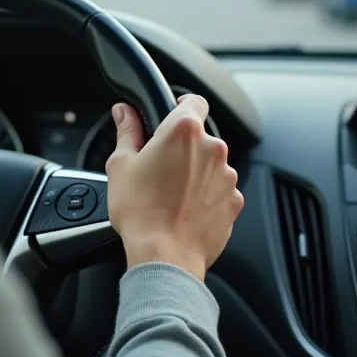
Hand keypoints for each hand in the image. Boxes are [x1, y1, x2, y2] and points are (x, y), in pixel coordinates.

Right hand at [104, 94, 244, 280]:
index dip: (182, 105)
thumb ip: (127, 131)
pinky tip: (184, 209)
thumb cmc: (141, 212)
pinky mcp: (234, 202)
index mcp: (184, 131)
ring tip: (170, 194)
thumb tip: (124, 112)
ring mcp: (227, 177)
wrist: (165, 256)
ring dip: (195, 172)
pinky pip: (219, 190)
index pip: (194, 100)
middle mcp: (212, 149)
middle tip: (159, 167)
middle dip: (183, 147)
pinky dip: (206, 196)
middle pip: (200, 137)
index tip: (171, 115)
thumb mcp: (121, 165)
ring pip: (210, 165)